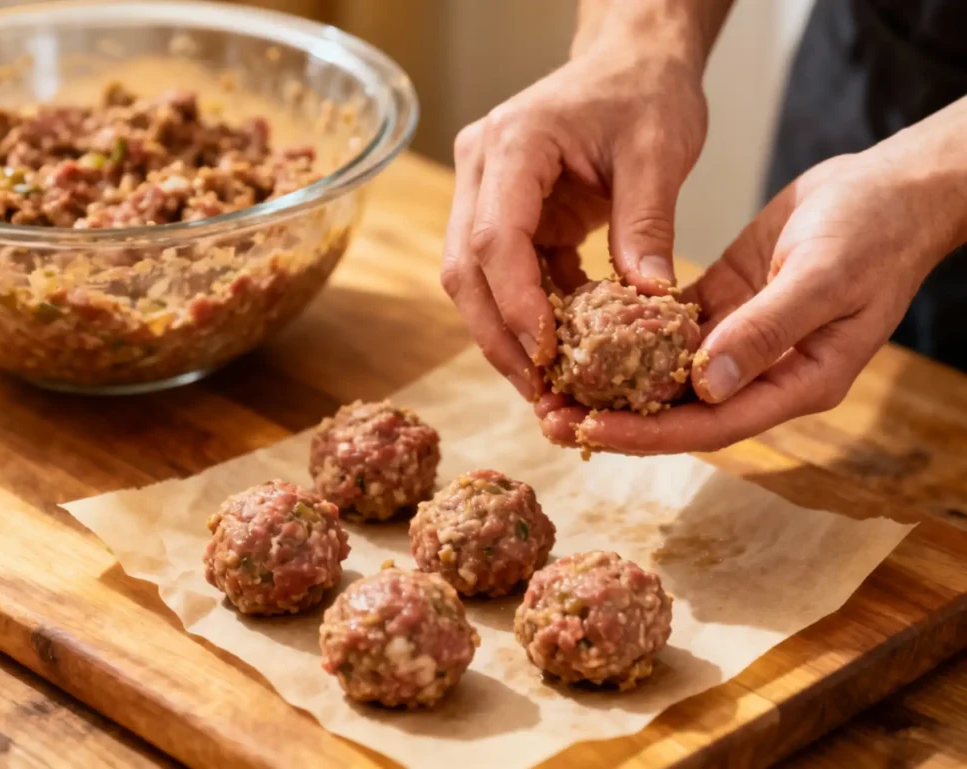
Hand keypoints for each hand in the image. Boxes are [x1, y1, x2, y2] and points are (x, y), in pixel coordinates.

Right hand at [441, 8, 709, 400]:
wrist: (630, 62)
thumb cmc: (643, 91)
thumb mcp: (659, 151)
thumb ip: (647, 224)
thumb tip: (648, 303)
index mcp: (512, 144)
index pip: (494, 238)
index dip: (515, 304)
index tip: (546, 355)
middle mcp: (481, 168)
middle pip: (466, 269)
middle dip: (499, 337)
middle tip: (537, 391)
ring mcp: (485, 193)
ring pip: (474, 280)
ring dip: (507, 335)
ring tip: (546, 385)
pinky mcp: (504, 214)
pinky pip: (506, 276)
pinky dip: (530, 314)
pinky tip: (561, 350)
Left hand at [540, 108, 966, 452]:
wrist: (893, 187)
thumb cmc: (877, 231)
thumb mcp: (825, 277)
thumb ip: (767, 331)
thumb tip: (704, 385)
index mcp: (795, 381)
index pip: (708, 424)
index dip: (647, 432)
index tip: (588, 429)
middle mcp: (760, 372)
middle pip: (676, 409)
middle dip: (613, 416)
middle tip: (547, 416)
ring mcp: (738, 339)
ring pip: (663, 371)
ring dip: (609, 378)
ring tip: (551, 380)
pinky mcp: (722, 304)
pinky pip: (666, 327)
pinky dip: (625, 330)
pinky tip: (580, 329)